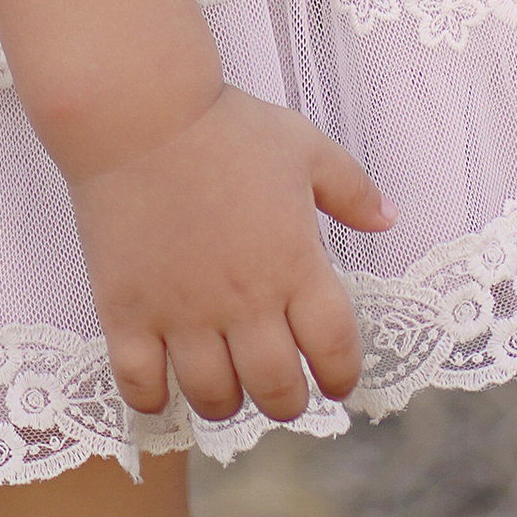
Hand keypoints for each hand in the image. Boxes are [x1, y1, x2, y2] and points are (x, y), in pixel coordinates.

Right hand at [66, 84, 393, 427]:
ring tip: (226, 389)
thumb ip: (351, 189)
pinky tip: (162, 386)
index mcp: (294, 265)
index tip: (336, 382)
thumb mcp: (303, 146)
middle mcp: (244, 302)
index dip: (341, 376)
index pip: (333, 350)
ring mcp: (183, 314)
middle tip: (281, 391)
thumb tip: (388, 218)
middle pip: (277, 390)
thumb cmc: (225, 126)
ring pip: (214, 398)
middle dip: (286, 401)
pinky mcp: (128, 313)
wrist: (139, 113)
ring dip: (226, 403)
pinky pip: (140, 385)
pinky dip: (153, 399)